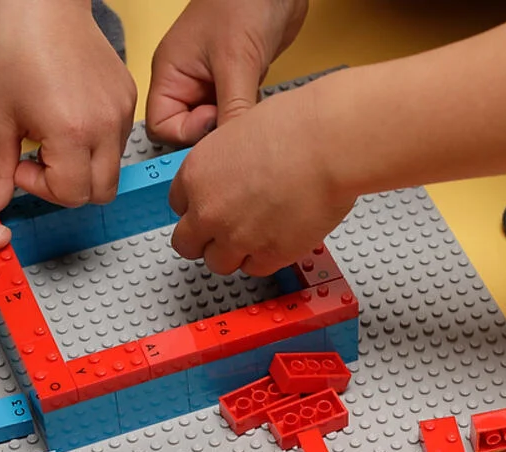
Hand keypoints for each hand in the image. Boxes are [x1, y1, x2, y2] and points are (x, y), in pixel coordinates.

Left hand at [0, 0, 136, 212]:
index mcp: (72, 133)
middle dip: (68, 187)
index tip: (21, 165)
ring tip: (53, 134)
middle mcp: (106, 128)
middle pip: (100, 193)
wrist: (42, 0)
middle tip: (40, 160)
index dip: (42, 188)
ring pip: (111, 169)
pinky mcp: (129, 100)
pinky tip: (70, 116)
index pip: (71, 195)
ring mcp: (122, 114)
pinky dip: (95, 141)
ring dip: (82, 164)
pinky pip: (118, 140)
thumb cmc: (16, 45)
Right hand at [147, 0, 307, 144]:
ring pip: (217, 128)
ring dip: (235, 129)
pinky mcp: (237, 86)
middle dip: (213, 136)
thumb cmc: (243, 2)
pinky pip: (237, 118)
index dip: (188, 135)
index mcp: (172, 74)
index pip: (163, 127)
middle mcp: (189, 83)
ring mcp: (213, 85)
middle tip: (238, 125)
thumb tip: (229, 152)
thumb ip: (232, 110)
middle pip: (190, 133)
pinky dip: (248, 121)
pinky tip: (261, 112)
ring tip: (252, 114)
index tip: (216, 122)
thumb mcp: (236, 62)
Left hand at [168, 82, 354, 275]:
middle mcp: (209, 211)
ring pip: (219, 264)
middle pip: (187, 244)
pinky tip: (278, 240)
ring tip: (257, 237)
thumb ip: (226, 165)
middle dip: (205, 240)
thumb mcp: (239, 133)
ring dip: (234, 254)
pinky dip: (265, 259)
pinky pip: (256, 269)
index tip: (212, 208)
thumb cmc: (294, 128)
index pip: (179, 206)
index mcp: (197, 174)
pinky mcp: (268, 256)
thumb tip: (233, 179)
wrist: (326, 147)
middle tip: (226, 234)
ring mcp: (237, 238)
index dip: (197, 208)